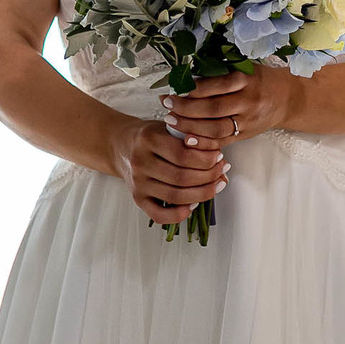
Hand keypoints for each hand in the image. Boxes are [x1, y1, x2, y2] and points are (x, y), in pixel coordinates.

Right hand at [108, 112, 229, 224]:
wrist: (121, 145)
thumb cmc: (151, 136)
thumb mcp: (170, 128)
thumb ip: (195, 142)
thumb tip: (223, 166)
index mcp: (148, 139)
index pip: (183, 155)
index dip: (207, 159)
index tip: (219, 157)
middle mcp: (140, 162)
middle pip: (182, 177)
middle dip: (209, 176)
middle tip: (221, 170)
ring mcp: (137, 183)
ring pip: (176, 196)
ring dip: (202, 194)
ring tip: (215, 185)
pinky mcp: (137, 198)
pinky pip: (160, 215)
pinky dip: (180, 214)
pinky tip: (193, 204)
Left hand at [161, 65, 294, 146]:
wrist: (286, 99)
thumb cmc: (259, 80)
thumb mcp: (244, 68)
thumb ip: (220, 72)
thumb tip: (186, 75)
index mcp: (247, 80)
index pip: (216, 85)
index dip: (193, 88)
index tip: (175, 87)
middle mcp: (248, 101)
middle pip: (213, 108)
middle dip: (186, 108)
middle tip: (166, 104)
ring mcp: (247, 121)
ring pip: (216, 128)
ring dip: (190, 126)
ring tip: (171, 120)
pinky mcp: (245, 135)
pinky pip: (222, 142)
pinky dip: (203, 142)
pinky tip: (187, 139)